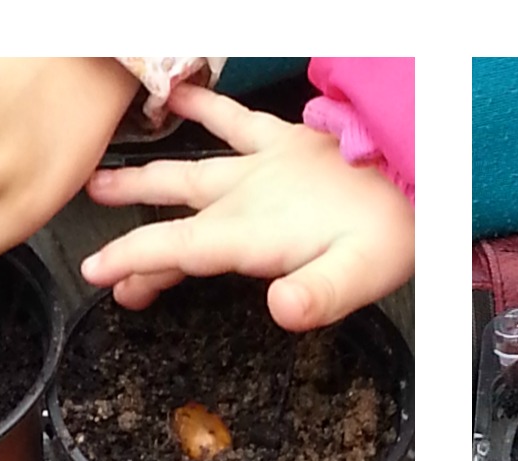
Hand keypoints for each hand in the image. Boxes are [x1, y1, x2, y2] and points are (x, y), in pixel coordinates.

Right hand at [78, 85, 411, 331]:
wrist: (421, 172)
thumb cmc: (392, 230)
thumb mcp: (359, 275)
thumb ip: (317, 296)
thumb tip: (282, 310)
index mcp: (250, 234)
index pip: (175, 250)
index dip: (130, 261)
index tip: (96, 273)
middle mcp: (245, 198)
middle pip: (172, 219)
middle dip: (131, 239)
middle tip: (99, 258)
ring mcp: (260, 167)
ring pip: (188, 173)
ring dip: (145, 179)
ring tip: (102, 180)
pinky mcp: (283, 143)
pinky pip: (235, 121)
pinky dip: (206, 105)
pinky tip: (179, 93)